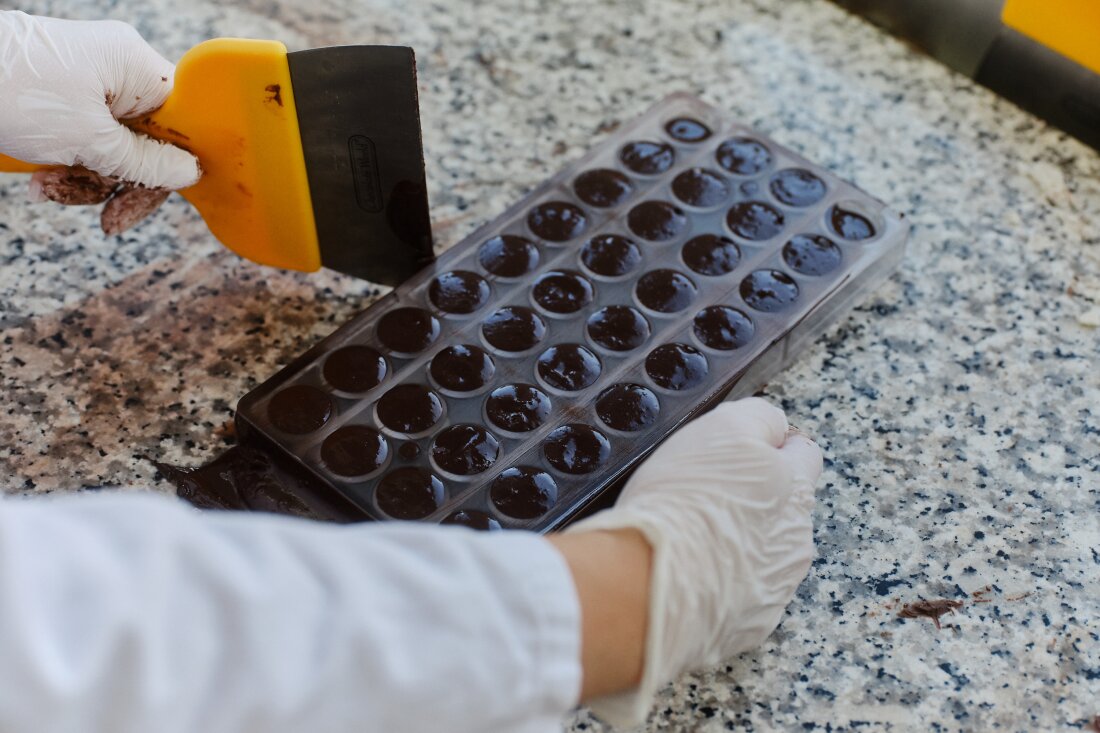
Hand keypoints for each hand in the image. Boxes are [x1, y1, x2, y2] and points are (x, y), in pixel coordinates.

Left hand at [0, 11, 199, 233]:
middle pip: (146, 138)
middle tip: (106, 217)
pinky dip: (68, 162)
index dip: (174, 162)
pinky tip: (43, 181)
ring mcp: (90, 78)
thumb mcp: (89, 141)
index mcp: (136, 65)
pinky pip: (86, 135)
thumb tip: (189, 172)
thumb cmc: (14, 93)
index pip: (181, 120)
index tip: (158, 195)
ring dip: (86, 177)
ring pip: (113, 143)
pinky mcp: (65, 91)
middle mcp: (118, 66)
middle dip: (118, 180)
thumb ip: (145, 162)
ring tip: (51, 191)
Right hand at [571, 397, 821, 725]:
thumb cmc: (681, 502)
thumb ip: (758, 419)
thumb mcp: (722, 430)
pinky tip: (689, 578)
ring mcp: (776, 588)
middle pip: (786, 508)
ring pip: (765, 555)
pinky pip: (741, 597)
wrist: (648, 585)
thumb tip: (773, 426)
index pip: (804, 454)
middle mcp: (797, 540)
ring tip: (691, 542)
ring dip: (739, 545)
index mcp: (795, 489)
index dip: (772, 447)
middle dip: (755, 500)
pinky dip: (721, 585)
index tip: (739, 453)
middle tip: (705, 497)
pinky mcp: (750, 626)